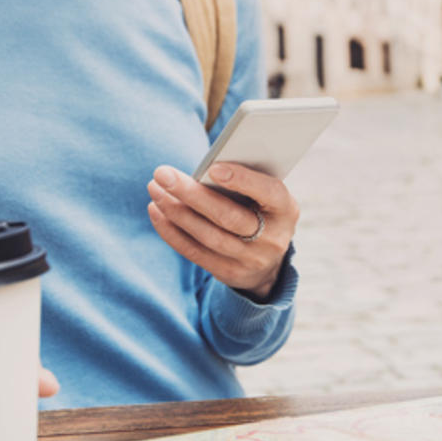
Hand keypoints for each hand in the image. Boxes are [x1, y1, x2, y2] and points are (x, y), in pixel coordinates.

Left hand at [147, 163, 298, 298]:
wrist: (268, 261)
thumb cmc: (261, 211)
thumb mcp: (266, 196)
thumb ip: (245, 182)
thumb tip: (204, 170)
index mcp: (286, 210)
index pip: (268, 192)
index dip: (242, 180)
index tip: (212, 168)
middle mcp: (272, 238)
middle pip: (228, 216)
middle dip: (191, 194)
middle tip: (162, 174)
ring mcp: (250, 260)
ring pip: (206, 235)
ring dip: (175, 211)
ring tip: (155, 189)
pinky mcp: (228, 273)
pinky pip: (194, 252)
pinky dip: (171, 231)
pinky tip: (156, 211)